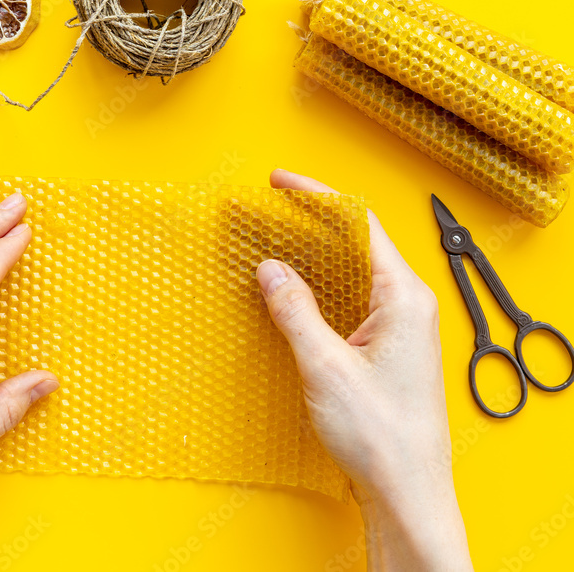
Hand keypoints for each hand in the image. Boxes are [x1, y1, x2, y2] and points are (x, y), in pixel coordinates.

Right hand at [257, 170, 470, 570]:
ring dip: (311, 259)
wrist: (405, 491)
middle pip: (355, 245)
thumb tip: (271, 268)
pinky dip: (317, 292)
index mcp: (404, 298)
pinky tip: (289, 294)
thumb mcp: (326, 366)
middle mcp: (406, 307)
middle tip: (268, 210)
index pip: (360, 226)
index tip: (281, 184)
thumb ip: (295, 311)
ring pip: (350, 275)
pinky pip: (348, 304)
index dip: (317, 198)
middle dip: (309, 224)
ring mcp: (397, 329)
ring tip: (271, 244)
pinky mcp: (384, 351)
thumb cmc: (381, 436)